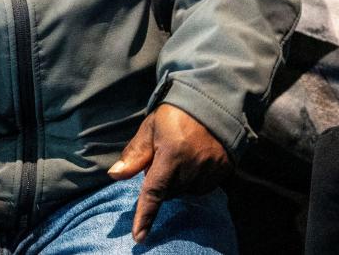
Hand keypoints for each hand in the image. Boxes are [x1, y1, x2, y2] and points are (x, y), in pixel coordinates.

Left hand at [107, 104, 231, 242]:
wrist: (213, 102)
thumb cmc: (176, 114)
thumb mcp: (150, 128)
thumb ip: (135, 154)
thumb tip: (114, 175)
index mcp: (171, 154)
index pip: (154, 192)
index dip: (145, 216)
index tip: (139, 237)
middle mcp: (193, 166)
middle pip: (169, 192)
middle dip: (160, 181)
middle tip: (161, 158)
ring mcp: (211, 170)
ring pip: (185, 191)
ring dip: (177, 182)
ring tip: (179, 156)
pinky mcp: (224, 171)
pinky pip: (202, 187)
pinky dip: (193, 181)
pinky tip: (193, 161)